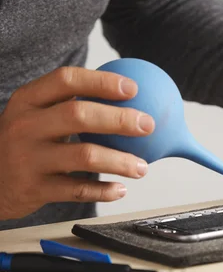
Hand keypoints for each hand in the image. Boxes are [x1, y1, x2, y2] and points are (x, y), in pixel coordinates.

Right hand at [0, 67, 154, 219]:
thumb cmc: (24, 143)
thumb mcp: (35, 117)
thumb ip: (70, 106)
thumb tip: (129, 99)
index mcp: (28, 100)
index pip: (66, 80)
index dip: (102, 82)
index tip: (133, 88)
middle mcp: (25, 126)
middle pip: (79, 115)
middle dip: (120, 119)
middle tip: (148, 126)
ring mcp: (27, 158)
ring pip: (84, 155)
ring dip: (120, 161)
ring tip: (142, 167)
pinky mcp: (33, 189)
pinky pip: (77, 190)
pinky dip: (103, 190)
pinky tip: (121, 189)